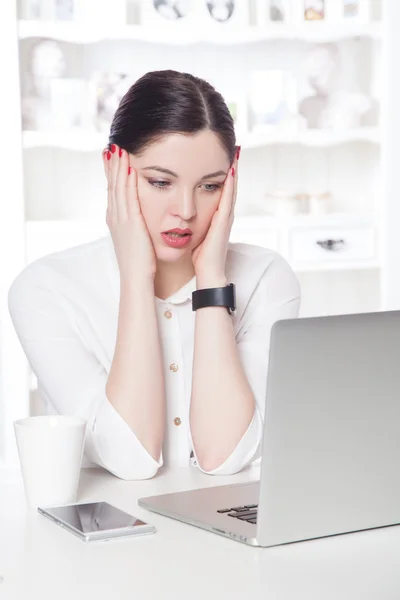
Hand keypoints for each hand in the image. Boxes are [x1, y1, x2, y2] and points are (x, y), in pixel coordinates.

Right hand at [106, 144, 156, 282]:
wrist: (136, 277)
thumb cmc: (140, 262)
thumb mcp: (135, 239)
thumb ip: (135, 226)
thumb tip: (139, 219)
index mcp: (115, 220)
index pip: (113, 192)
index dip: (112, 174)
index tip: (112, 159)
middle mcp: (114, 217)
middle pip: (112, 185)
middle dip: (112, 166)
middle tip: (111, 147)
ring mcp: (120, 219)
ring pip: (118, 187)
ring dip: (118, 167)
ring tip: (119, 149)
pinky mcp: (130, 222)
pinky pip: (128, 196)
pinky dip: (128, 181)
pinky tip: (130, 167)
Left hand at [192, 156, 237, 287]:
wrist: (208, 273)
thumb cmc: (200, 257)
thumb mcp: (195, 234)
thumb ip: (192, 222)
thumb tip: (182, 214)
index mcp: (216, 215)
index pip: (220, 189)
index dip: (221, 172)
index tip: (219, 155)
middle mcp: (224, 213)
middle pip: (228, 184)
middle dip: (231, 166)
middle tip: (231, 146)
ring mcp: (226, 216)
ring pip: (231, 187)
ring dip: (234, 169)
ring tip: (234, 151)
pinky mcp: (225, 221)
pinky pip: (229, 198)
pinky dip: (231, 183)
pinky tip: (231, 169)